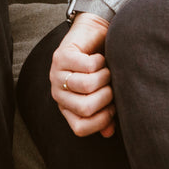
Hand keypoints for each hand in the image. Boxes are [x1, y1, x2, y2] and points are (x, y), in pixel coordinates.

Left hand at [51, 12, 114, 137]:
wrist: (96, 35)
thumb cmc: (104, 68)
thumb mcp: (107, 92)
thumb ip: (106, 114)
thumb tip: (108, 133)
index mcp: (67, 107)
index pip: (80, 128)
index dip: (102, 120)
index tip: (112, 106)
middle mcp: (58, 94)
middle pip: (85, 108)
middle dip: (107, 96)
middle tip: (110, 84)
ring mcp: (56, 74)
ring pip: (87, 85)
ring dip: (105, 76)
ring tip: (106, 70)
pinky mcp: (60, 56)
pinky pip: (88, 66)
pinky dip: (101, 61)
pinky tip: (99, 58)